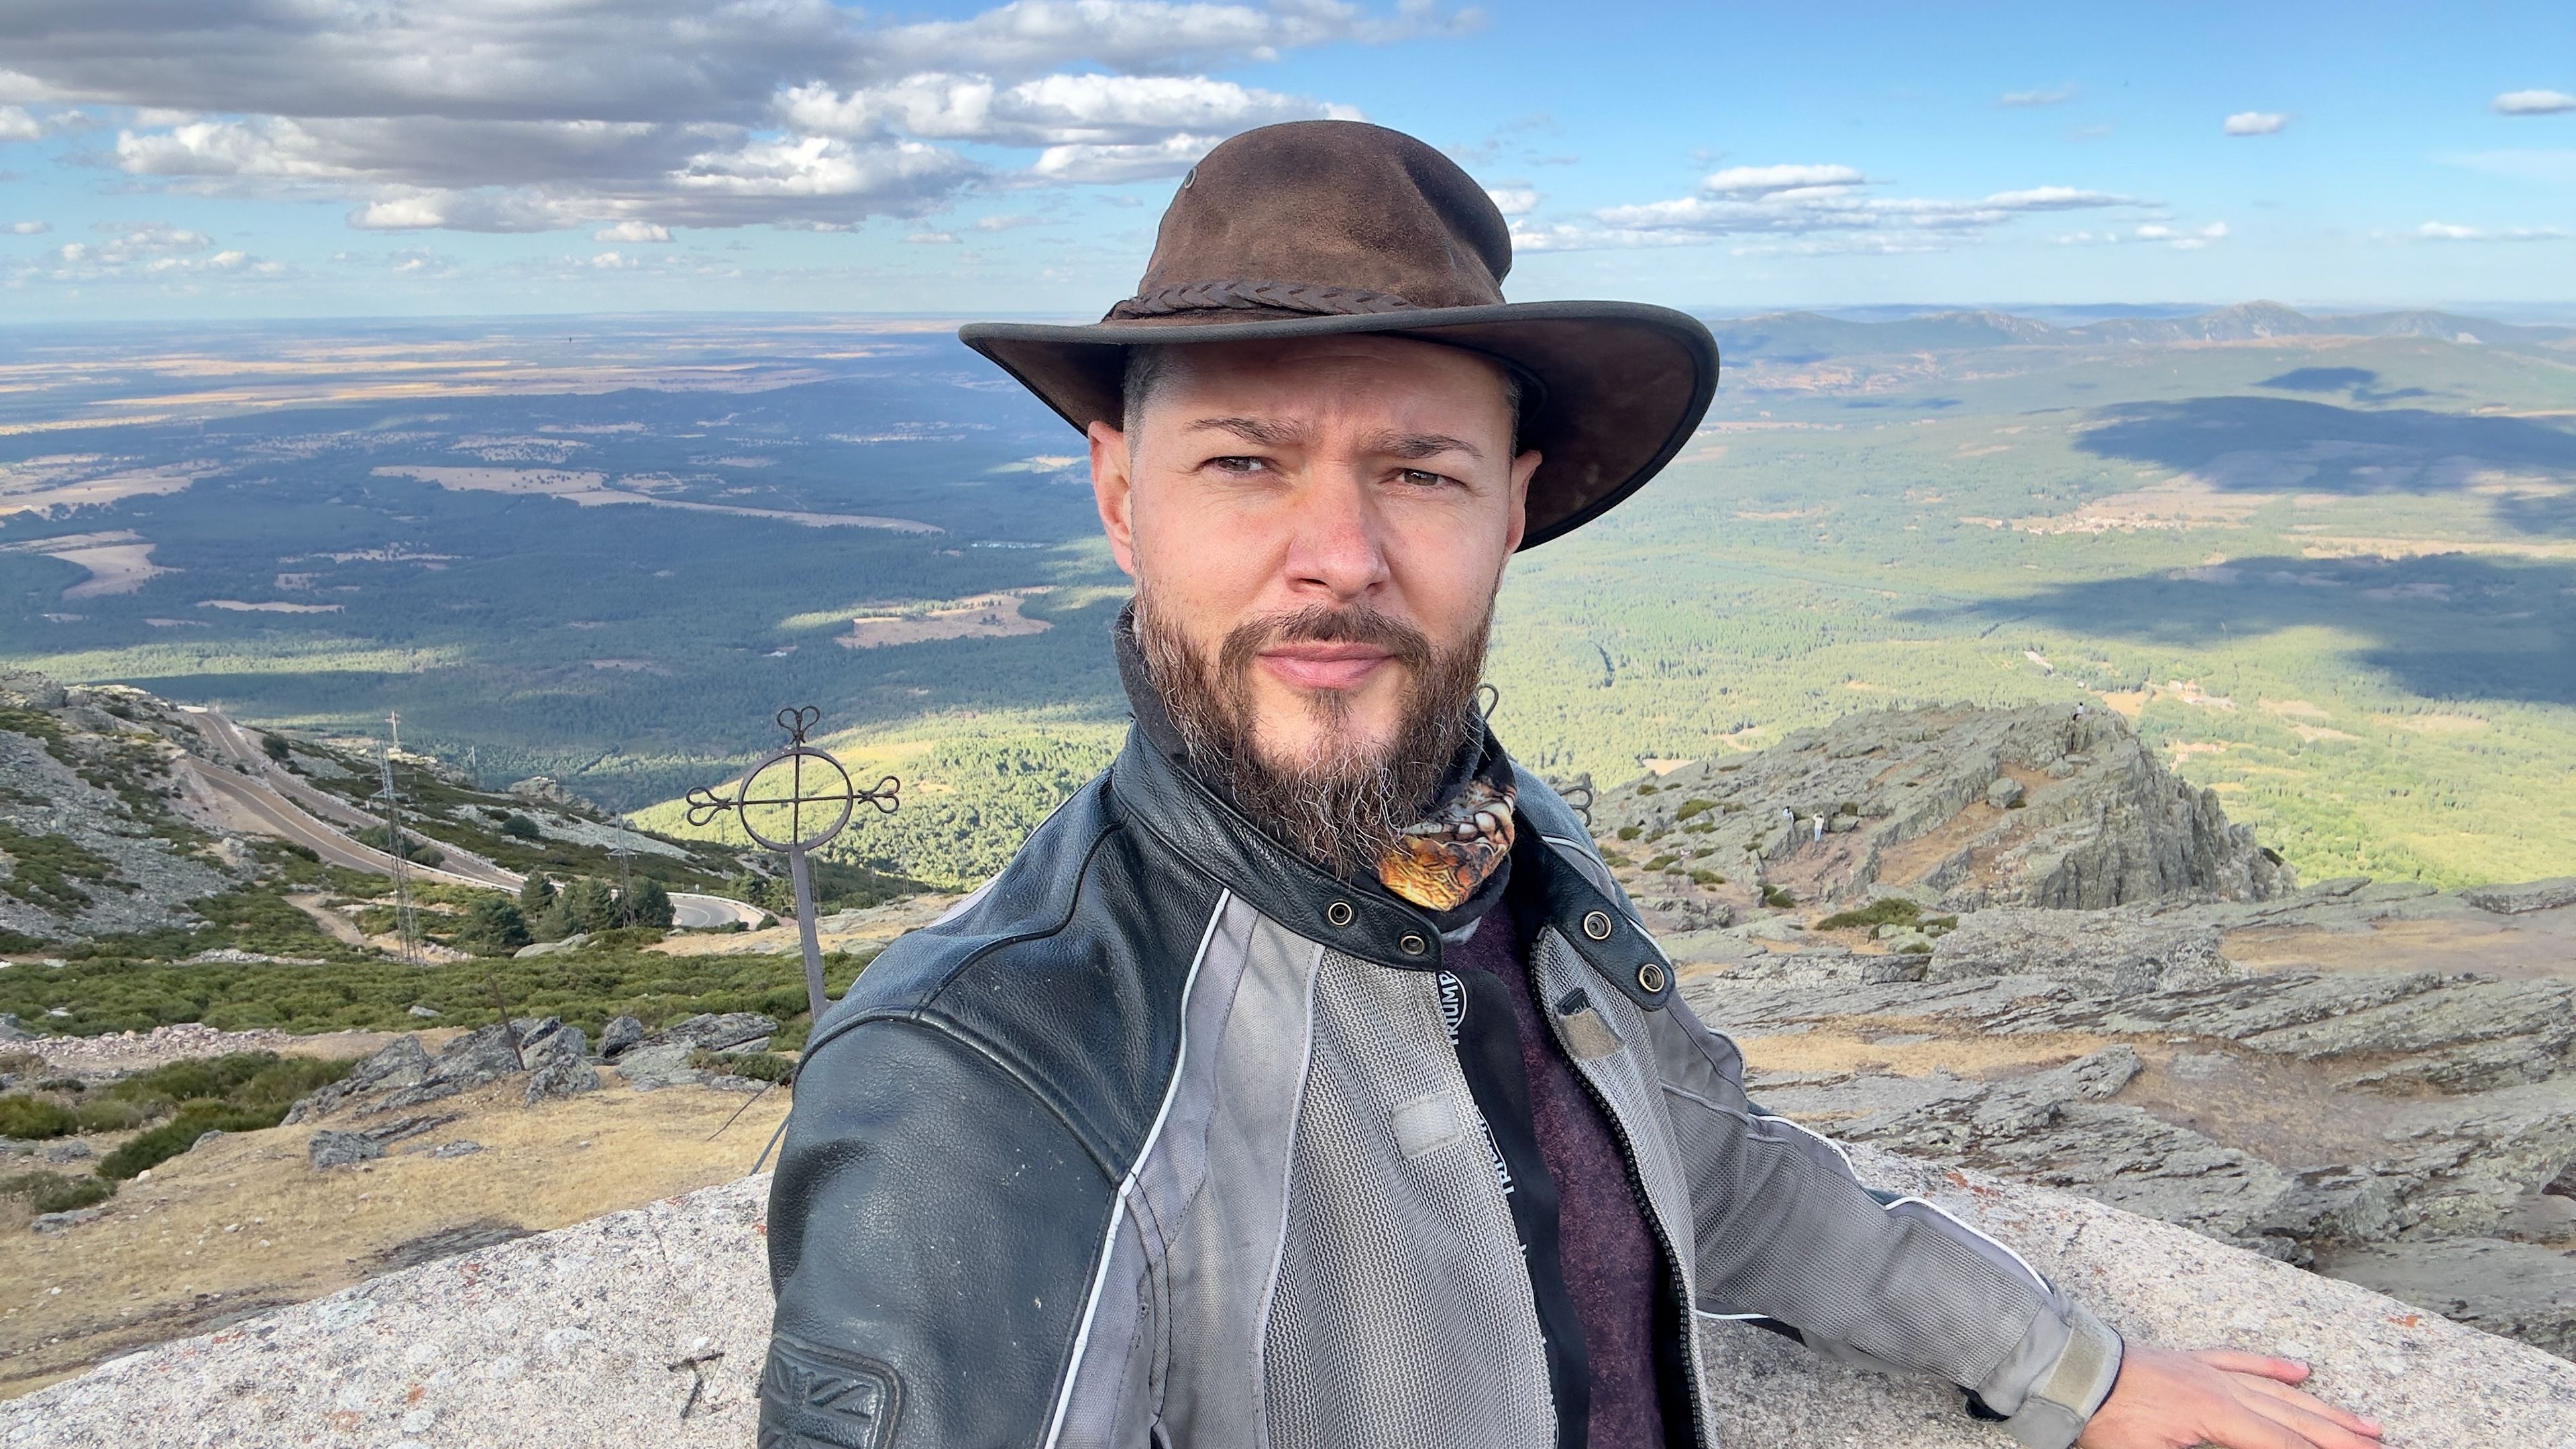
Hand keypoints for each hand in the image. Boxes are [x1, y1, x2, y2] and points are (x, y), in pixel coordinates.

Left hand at [2078, 1344, 2383, 1448]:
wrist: (2067, 1369)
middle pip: (2295, 1419)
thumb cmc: (2103, 1422)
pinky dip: (2272, 1365)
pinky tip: (2301, 1368)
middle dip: (2341, 1437)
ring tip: (2366, 1424)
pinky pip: (2240, 1360)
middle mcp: (2222, 1388)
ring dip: (2323, 1409)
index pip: (2284, 1444)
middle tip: (2382, 1445)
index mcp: (2216, 1415)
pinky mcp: (2190, 1359)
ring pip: (2279, 1391)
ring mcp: (2208, 1370)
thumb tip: (2252, 1448)